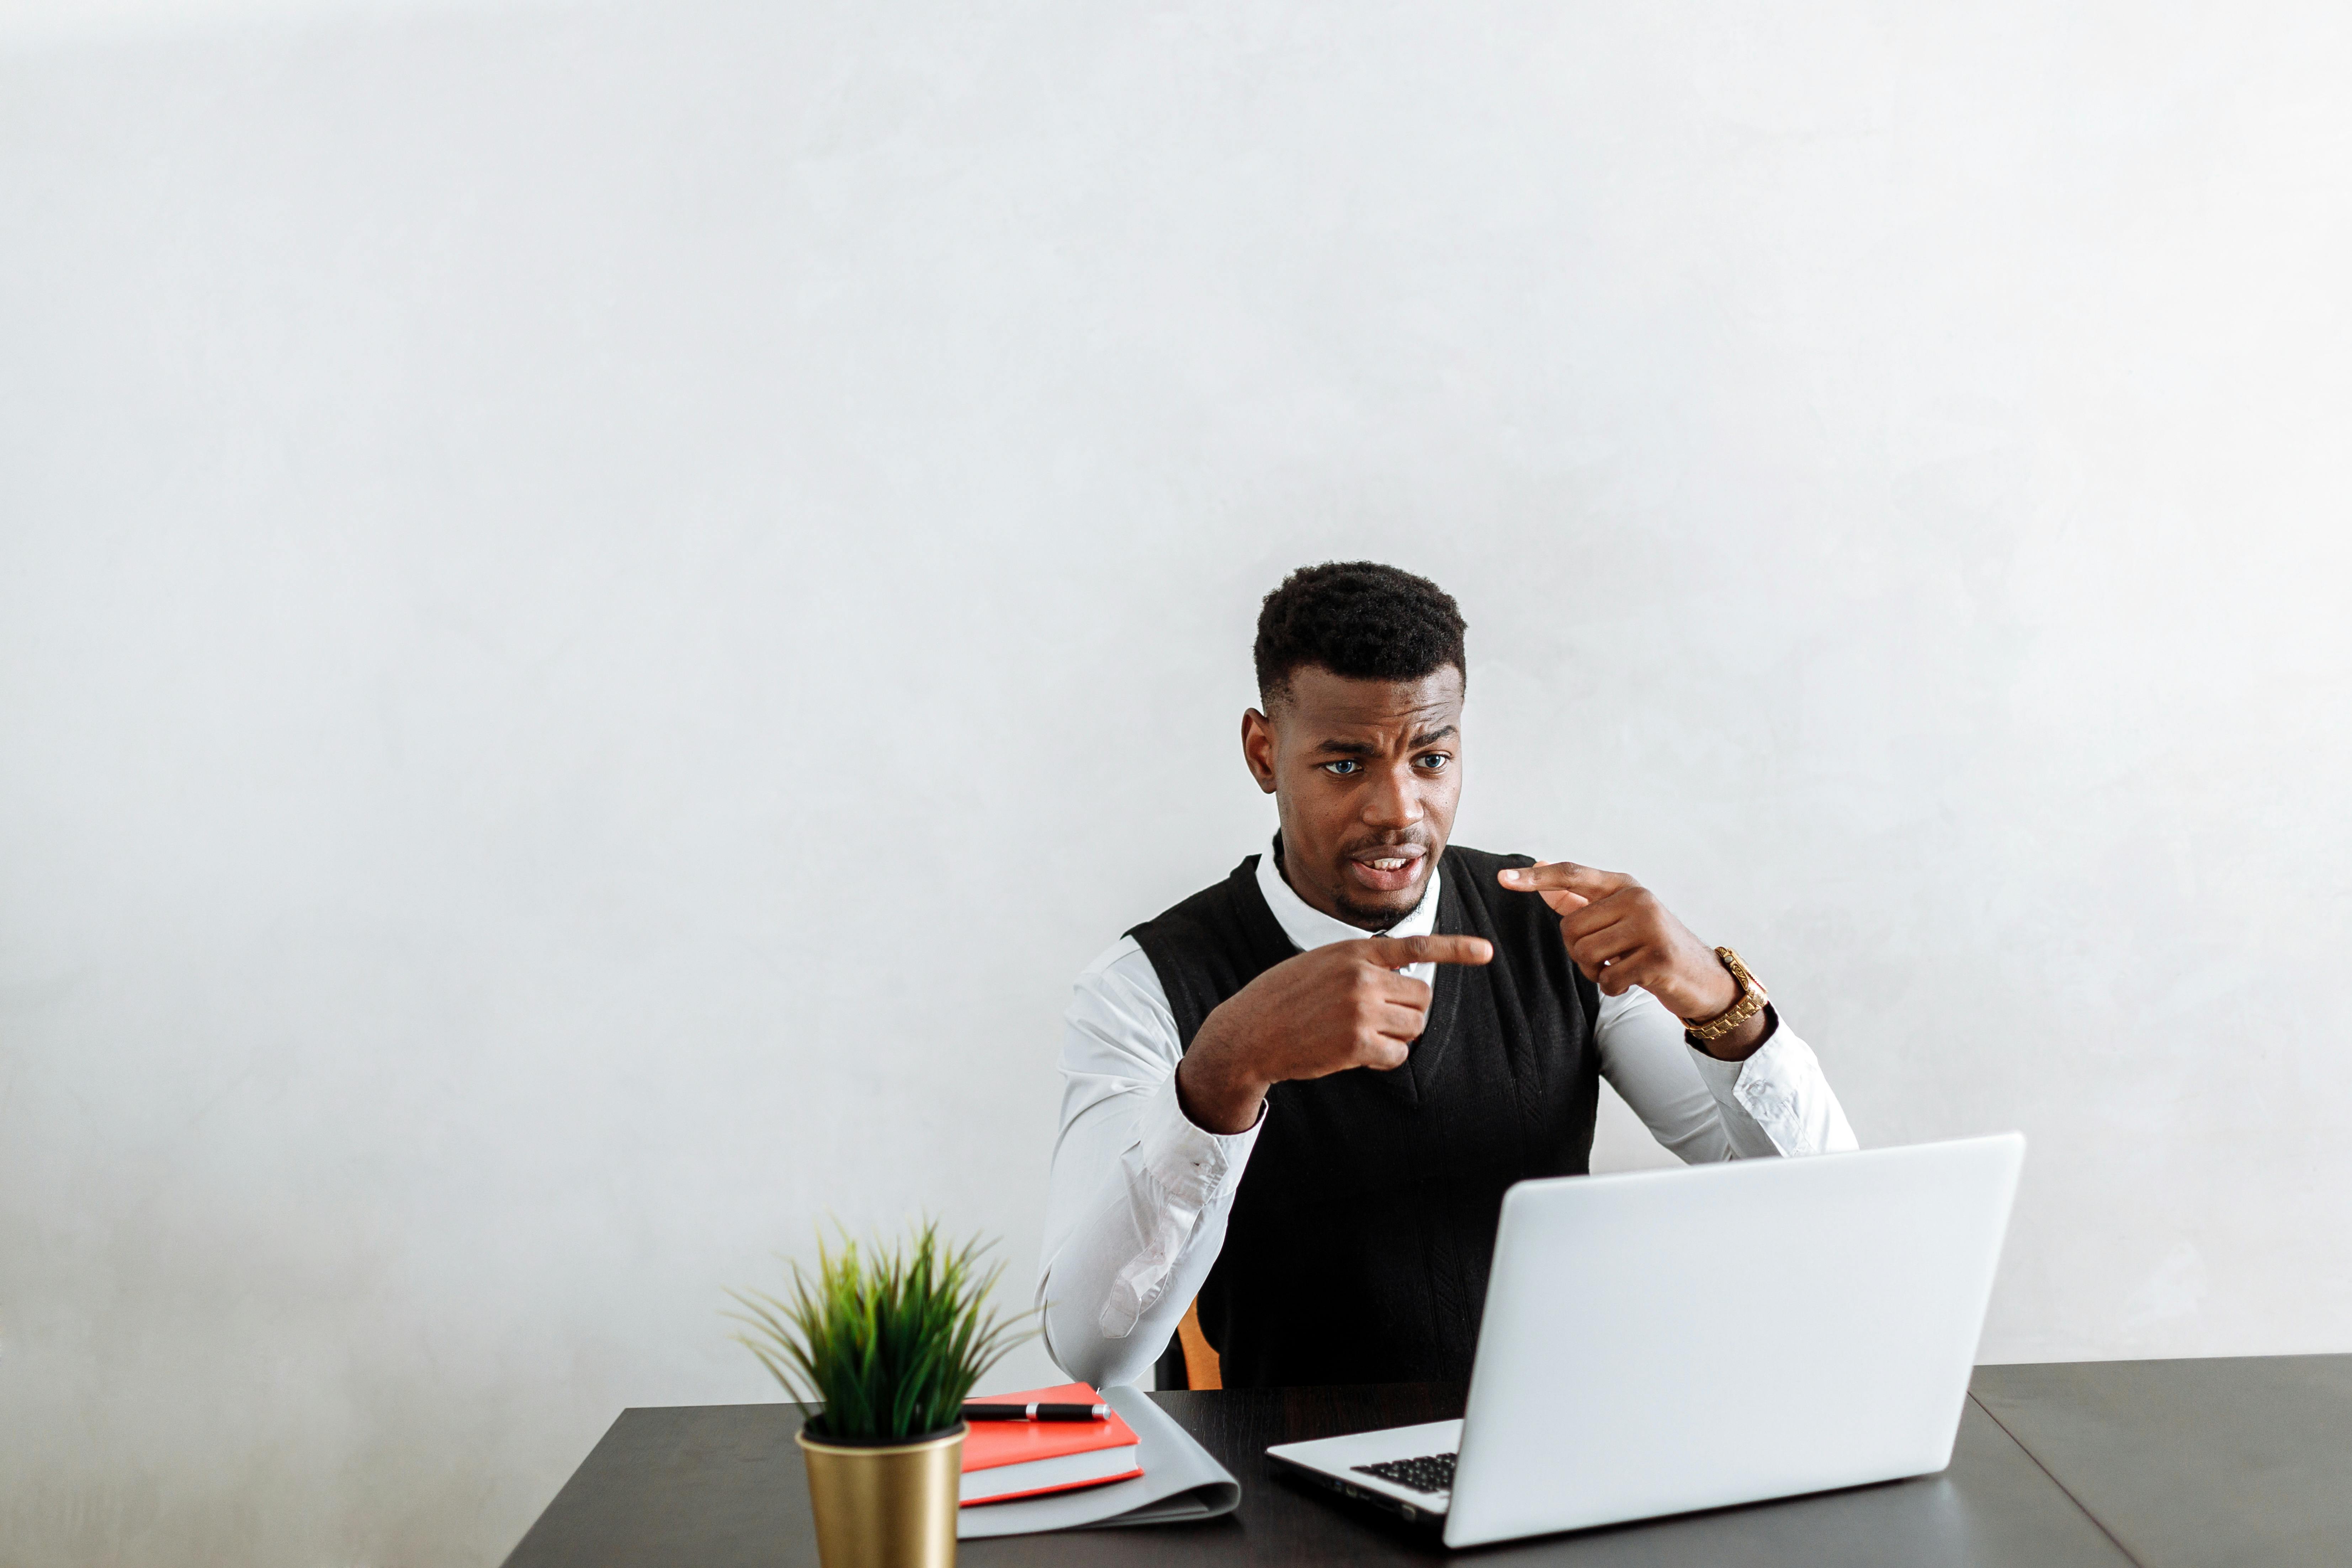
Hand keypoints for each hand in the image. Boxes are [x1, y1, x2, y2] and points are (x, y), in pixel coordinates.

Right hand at [1175, 933, 1494, 1133]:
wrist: (1250, 1032)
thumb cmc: (1284, 997)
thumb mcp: (1321, 962)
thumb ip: (1361, 963)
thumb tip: (1402, 977)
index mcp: (1355, 951)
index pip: (1416, 945)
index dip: (1455, 948)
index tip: (1486, 951)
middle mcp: (1362, 976)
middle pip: (1422, 995)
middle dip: (1408, 1010)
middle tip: (1377, 1018)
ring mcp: (1361, 1009)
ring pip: (1414, 1025)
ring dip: (1397, 1035)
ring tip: (1360, 1034)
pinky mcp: (1357, 1043)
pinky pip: (1398, 1055)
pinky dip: (1385, 1058)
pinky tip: (1356, 1053)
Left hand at [1497, 861, 1765, 1058]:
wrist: (1702, 979)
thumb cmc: (1651, 946)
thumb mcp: (1620, 917)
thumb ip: (1579, 898)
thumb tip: (1538, 869)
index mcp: (1624, 885)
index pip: (1573, 875)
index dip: (1536, 878)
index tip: (1503, 878)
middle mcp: (1638, 899)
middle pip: (1570, 927)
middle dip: (1578, 951)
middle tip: (1606, 957)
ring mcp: (1650, 927)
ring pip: (1585, 953)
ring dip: (1595, 971)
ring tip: (1620, 967)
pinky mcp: (1658, 958)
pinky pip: (1608, 979)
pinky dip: (1612, 987)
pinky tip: (1632, 981)